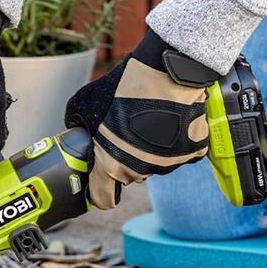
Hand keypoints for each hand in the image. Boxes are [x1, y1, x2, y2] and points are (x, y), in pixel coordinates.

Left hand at [65, 30, 218, 209]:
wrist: (166, 69)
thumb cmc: (123, 86)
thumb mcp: (83, 104)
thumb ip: (76, 126)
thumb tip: (74, 132)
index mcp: (111, 165)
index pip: (103, 198)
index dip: (99, 191)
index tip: (99, 182)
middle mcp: (140, 170)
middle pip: (128, 176)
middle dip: (123, 160)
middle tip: (124, 133)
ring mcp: (168, 163)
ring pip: (153, 164)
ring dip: (149, 150)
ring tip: (147, 121)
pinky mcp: (192, 151)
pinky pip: (179, 153)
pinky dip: (175, 142)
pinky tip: (169, 120)